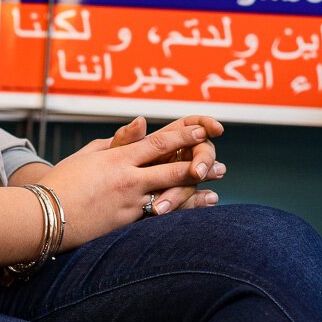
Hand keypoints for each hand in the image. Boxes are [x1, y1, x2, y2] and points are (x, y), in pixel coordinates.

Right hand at [32, 119, 222, 249]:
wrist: (42, 216)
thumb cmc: (60, 183)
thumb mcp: (86, 155)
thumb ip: (116, 141)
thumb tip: (141, 124)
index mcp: (115, 157)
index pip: (156, 143)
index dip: (182, 136)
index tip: (203, 130)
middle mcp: (126, 178)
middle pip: (169, 166)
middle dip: (196, 161)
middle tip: (218, 159)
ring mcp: (128, 202)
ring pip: (169, 193)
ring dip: (194, 190)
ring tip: (215, 189)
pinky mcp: (126, 224)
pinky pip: (158, 217)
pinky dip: (179, 212)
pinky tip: (194, 212)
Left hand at [108, 114, 225, 215]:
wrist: (105, 198)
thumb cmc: (108, 170)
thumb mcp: (115, 153)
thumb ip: (127, 139)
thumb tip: (140, 120)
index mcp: (165, 140)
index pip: (191, 125)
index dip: (205, 124)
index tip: (216, 129)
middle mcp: (178, 157)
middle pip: (201, 152)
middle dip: (203, 160)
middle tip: (196, 171)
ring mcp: (181, 179)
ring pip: (194, 179)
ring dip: (191, 186)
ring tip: (186, 190)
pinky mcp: (178, 199)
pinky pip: (192, 199)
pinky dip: (200, 200)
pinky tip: (209, 200)